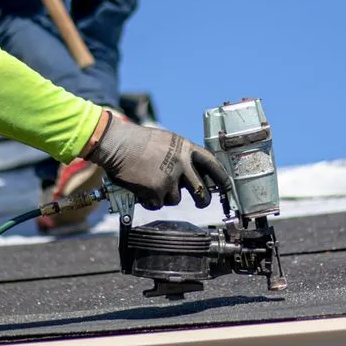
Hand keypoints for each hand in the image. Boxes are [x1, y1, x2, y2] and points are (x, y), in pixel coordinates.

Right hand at [84, 112, 231, 209]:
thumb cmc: (138, 141)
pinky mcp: (157, 191)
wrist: (117, 144)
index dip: (222, 177)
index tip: (227, 187)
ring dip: (165, 196)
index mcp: (185, 148)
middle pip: (201, 190)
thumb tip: (191, 173)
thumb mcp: (166, 141)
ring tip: (150, 182)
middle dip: (203, 200)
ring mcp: (170, 178)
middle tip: (201, 202)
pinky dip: (149, 201)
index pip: (211, 164)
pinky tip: (141, 189)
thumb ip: (180, 156)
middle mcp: (181, 164)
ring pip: (176, 199)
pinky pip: (158, 204)